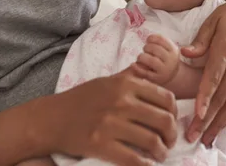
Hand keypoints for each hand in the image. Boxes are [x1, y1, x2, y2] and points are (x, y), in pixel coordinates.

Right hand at [50, 68, 177, 165]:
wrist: (51, 119)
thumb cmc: (80, 99)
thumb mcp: (106, 81)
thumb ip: (128, 76)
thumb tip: (146, 68)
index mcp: (125, 84)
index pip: (166, 98)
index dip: (174, 114)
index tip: (171, 123)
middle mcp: (121, 101)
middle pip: (164, 120)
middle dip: (172, 135)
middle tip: (169, 142)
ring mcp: (110, 124)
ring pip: (153, 141)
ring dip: (162, 152)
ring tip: (160, 155)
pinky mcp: (100, 145)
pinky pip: (133, 159)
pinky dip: (145, 165)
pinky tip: (146, 165)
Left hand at [135, 34, 179, 84]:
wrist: (171, 76)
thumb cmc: (165, 59)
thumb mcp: (167, 49)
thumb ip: (159, 42)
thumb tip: (148, 38)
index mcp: (173, 51)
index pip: (162, 40)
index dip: (152, 38)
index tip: (148, 40)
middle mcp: (170, 61)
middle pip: (156, 49)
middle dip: (147, 47)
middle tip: (145, 50)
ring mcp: (164, 71)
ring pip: (151, 61)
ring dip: (142, 57)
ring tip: (141, 57)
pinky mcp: (156, 79)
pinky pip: (145, 72)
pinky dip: (137, 68)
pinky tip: (133, 64)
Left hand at [182, 0, 225, 146]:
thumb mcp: (213, 20)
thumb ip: (200, 40)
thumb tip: (185, 54)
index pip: (214, 77)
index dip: (205, 97)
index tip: (197, 114)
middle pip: (222, 96)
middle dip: (208, 118)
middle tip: (194, 136)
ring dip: (220, 122)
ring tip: (207, 138)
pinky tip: (221, 125)